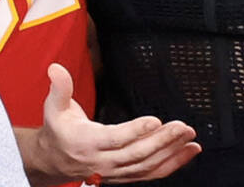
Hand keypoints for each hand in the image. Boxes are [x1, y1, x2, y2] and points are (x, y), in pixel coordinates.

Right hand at [26, 63, 199, 183]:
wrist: (54, 161)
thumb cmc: (58, 130)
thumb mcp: (54, 107)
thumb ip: (59, 88)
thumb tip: (56, 69)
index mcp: (87, 143)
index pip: (115, 139)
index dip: (136, 131)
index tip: (155, 120)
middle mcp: (103, 162)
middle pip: (137, 154)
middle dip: (163, 141)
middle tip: (182, 127)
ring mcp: (116, 171)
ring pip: (147, 165)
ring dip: (171, 152)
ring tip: (190, 138)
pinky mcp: (126, 175)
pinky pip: (151, 173)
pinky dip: (172, 164)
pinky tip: (188, 152)